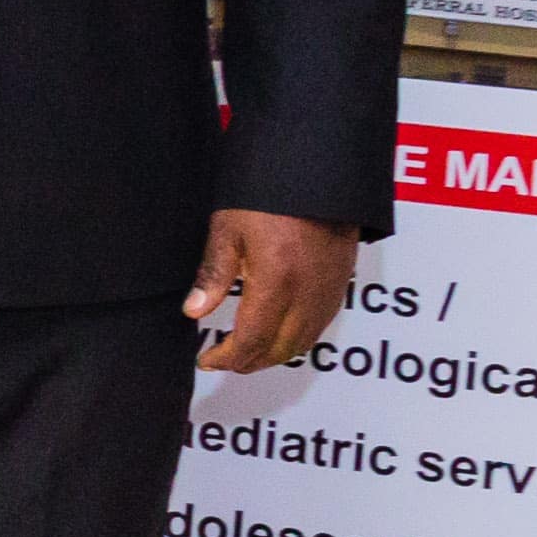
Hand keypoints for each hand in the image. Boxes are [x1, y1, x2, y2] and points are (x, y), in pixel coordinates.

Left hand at [189, 210, 360, 375]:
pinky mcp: (341, 282)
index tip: (208, 360)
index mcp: (277, 282)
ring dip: (274, 354)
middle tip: (224, 360)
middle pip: (280, 349)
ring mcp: (329, 291)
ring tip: (247, 352)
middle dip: (250, 362)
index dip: (228, 357)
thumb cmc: (270, 196)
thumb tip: (194, 311)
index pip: (253, 339)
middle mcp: (308, 293)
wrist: (318, 174)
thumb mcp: (228, 230)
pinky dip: (298, 339)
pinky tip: (279, 333)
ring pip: (304, 342)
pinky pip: (321, 325)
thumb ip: (213, 275)